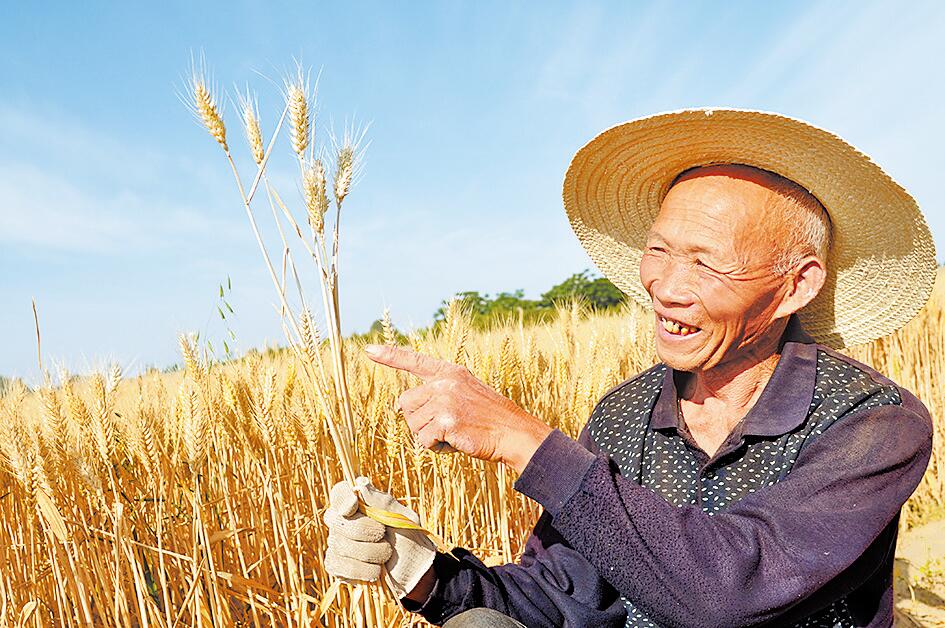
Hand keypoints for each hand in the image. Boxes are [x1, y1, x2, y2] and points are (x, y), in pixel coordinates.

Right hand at [323, 476, 435, 598]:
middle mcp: (343, 520)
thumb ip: (383, 502)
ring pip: (340, 545)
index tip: (354, 506)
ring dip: (369, 553)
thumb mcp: (404, 519)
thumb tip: (361, 483)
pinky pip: (338, 565)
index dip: (342, 498)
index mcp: (359, 503)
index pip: (339, 492)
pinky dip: (361, 570)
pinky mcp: (336, 565)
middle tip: (384, 536)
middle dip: (364, 530)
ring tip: (386, 555)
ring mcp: (337, 543)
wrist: (414, 572)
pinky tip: (376, 571)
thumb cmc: (409, 539)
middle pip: (338, 520)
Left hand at [363, 344, 551, 472]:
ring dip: (429, 436)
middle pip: (405, 403)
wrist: (513, 433)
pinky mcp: (445, 421)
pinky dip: (436, 448)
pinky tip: (456, 442)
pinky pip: (423, 441)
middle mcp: (445, 382)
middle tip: (444, 425)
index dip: (390, 356)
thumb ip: (436, 393)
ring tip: (455, 433)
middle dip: (417, 420)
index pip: (414, 361)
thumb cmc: (488, 418)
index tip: (368, 350)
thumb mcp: (464, 393)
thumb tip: (399, 405)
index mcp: (450, 372)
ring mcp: (445, 401)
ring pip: (412, 425)